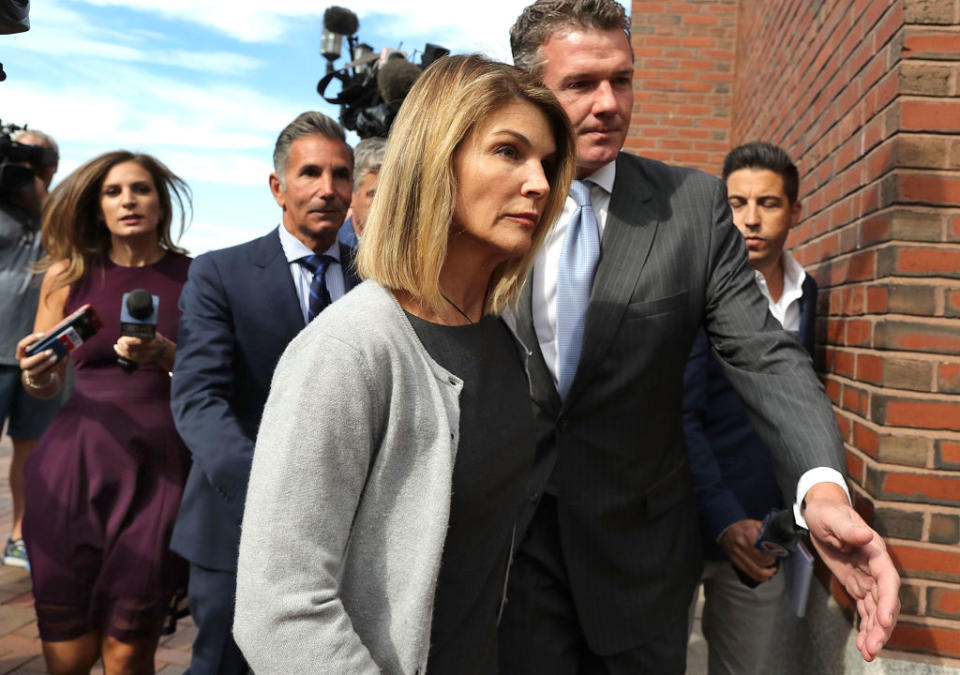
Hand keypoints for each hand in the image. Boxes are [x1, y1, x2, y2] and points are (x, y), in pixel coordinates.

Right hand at [16, 332, 58, 381]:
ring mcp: (30, 372)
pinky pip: (47, 373)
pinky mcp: (39, 378)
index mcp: (22, 354)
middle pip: (27, 362)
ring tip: (56, 357)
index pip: (21, 345)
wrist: (41, 374)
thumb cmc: (42, 357)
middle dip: (39, 356)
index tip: (43, 335)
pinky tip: (63, 359)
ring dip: (47, 363)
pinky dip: (55, 366)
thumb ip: (47, 345)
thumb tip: (61, 340)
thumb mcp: (42, 350)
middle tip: (50, 350)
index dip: (31, 339)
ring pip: (36, 370)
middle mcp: (24, 364)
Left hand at [114, 333, 168, 364]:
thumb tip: (125, 332)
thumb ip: (139, 332)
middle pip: (130, 348)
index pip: (133, 341)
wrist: (162, 349)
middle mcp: (149, 347)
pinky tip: (119, 352)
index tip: (121, 338)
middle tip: (118, 342)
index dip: (125, 340)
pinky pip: (131, 359)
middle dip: (121, 345)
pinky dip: (123, 355)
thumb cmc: (154, 338)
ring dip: (120, 351)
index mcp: (150, 338)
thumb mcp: (149, 332)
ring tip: (116, 347)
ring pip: (129, 354)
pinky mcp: (144, 360)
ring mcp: (147, 355)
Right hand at [718, 519, 776, 582]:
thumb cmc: (742, 528)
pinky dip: (760, 577)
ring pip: (757, 570)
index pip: (764, 548)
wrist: (726, 531)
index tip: (777, 551)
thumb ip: (765, 529)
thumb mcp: (754, 523)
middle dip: (771, 561)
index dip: (773, 552)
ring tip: (772, 569)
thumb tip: (778, 537)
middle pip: (762, 560)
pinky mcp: (736, 562)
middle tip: (775, 558)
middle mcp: (742, 545)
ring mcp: (738, 555)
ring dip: (768, 572)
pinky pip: (750, 573)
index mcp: (748, 534)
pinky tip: (766, 575)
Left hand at [803, 482, 899, 661]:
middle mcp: (876, 568)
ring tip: (868, 654)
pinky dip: (866, 627)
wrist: (820, 513)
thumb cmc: (827, 512)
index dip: (888, 601)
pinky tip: (863, 645)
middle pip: (885, 601)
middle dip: (882, 626)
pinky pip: (865, 609)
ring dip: (875, 633)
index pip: (888, 580)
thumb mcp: (833, 517)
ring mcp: (867, 579)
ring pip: (876, 610)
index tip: (883, 620)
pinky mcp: (857, 585)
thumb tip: (865, 536)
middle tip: (873, 648)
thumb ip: (848, 529)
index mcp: (875, 552)